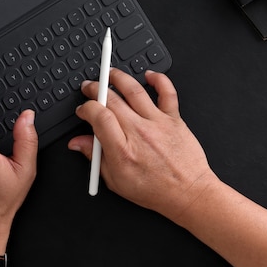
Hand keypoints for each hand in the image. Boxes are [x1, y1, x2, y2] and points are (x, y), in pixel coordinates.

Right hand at [68, 69, 216, 220]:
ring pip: (135, 90)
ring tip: (110, 73)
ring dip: (118, 77)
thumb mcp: (116, 181)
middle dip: (96, 89)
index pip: (98, 116)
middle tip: (90, 88)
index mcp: (122, 150)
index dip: (86, 108)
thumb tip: (78, 143)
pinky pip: (167, 92)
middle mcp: (139, 132)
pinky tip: (148, 75)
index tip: (83, 110)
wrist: (188, 193)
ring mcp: (158, 123)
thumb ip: (95, 158)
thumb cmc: (155, 190)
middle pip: (112, 99)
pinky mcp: (174, 119)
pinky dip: (158, 79)